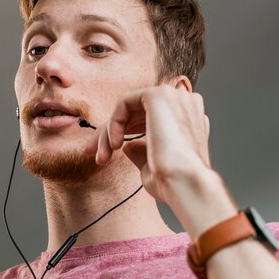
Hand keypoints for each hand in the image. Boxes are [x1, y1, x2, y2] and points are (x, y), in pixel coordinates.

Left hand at [86, 84, 228, 231]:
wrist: (186, 184)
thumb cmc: (173, 182)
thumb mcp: (153, 164)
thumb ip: (142, 149)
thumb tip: (128, 145)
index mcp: (187, 119)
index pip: (148, 118)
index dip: (124, 132)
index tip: (103, 153)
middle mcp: (184, 104)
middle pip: (135, 112)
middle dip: (109, 132)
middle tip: (91, 153)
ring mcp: (174, 96)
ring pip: (128, 107)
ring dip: (109, 132)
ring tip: (102, 157)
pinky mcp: (159, 95)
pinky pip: (125, 102)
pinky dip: (114, 122)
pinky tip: (114, 144)